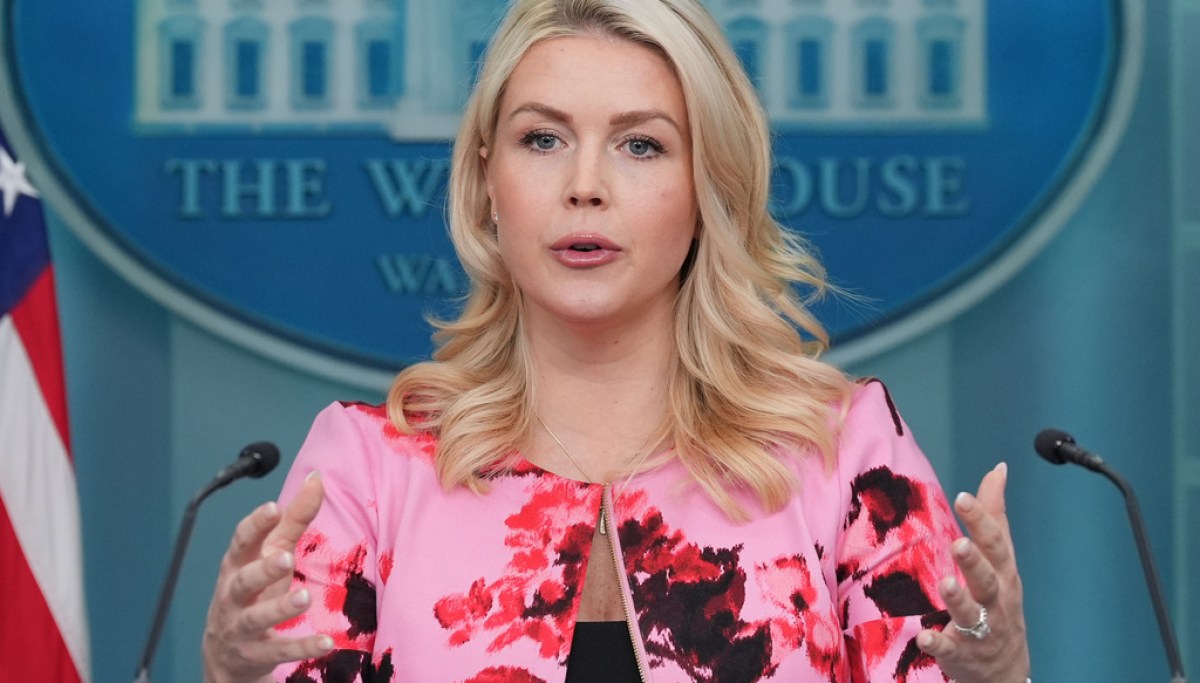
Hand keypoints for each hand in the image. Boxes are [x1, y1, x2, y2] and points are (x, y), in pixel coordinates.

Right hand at [203, 472, 332, 682]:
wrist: (227, 654)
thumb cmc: (255, 591)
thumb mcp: (272, 554)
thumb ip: (294, 519)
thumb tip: (317, 477)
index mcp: (238, 566)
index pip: (241, 542)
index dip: (255, 525)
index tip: (272, 508)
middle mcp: (234, 596)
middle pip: (242, 581)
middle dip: (262, 569)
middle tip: (284, 558)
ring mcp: (241, 628)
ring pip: (256, 618)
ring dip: (280, 608)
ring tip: (304, 599)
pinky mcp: (255, 656)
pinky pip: (278, 652)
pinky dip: (301, 648)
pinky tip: (326, 643)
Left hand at [918, 462, 1030, 682]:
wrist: (1005, 668)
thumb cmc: (1000, 600)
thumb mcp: (1002, 559)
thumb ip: (995, 514)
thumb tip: (999, 469)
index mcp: (1003, 573)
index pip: (995, 543)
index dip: (980, 520)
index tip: (962, 497)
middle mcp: (995, 600)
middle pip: (987, 579)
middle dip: (975, 562)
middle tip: (960, 543)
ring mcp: (980, 629)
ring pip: (972, 614)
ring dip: (958, 599)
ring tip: (946, 583)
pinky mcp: (962, 654)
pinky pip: (950, 649)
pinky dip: (939, 643)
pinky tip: (924, 635)